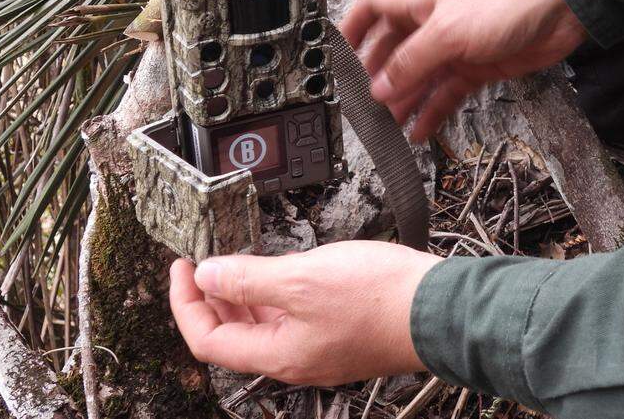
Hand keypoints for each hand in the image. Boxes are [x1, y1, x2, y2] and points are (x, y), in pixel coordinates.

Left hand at [169, 241, 442, 384]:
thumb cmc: (380, 298)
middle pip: (232, 337)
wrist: (440, 309)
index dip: (186, 303)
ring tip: (237, 262)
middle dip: (211, 299)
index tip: (183, 266)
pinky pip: (291, 320)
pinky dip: (273, 296)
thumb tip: (208, 275)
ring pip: (263, 328)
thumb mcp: (302, 278)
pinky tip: (280, 271)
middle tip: (203, 262)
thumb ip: (248, 278)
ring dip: (242, 296)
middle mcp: (295, 360)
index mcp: (278, 355)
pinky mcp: (339, 336)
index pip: (208, 340)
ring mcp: (318, 350)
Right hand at [341, 0, 586, 140]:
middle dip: (377, 77)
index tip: (338, 56)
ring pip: (420, 78)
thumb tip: (378, 89)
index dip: (352, 28)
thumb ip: (411, 62)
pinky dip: (433, 112)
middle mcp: (433, 24)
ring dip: (404, 101)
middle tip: (363, 106)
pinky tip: (420, 132)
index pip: (372, 8)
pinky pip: (448, 93)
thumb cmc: (505, 0)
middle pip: (393, 51)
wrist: (560, 5)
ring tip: (388, 128)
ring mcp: (456, 47)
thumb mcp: (447, 32)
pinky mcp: (479, 68)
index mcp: (418, 3)